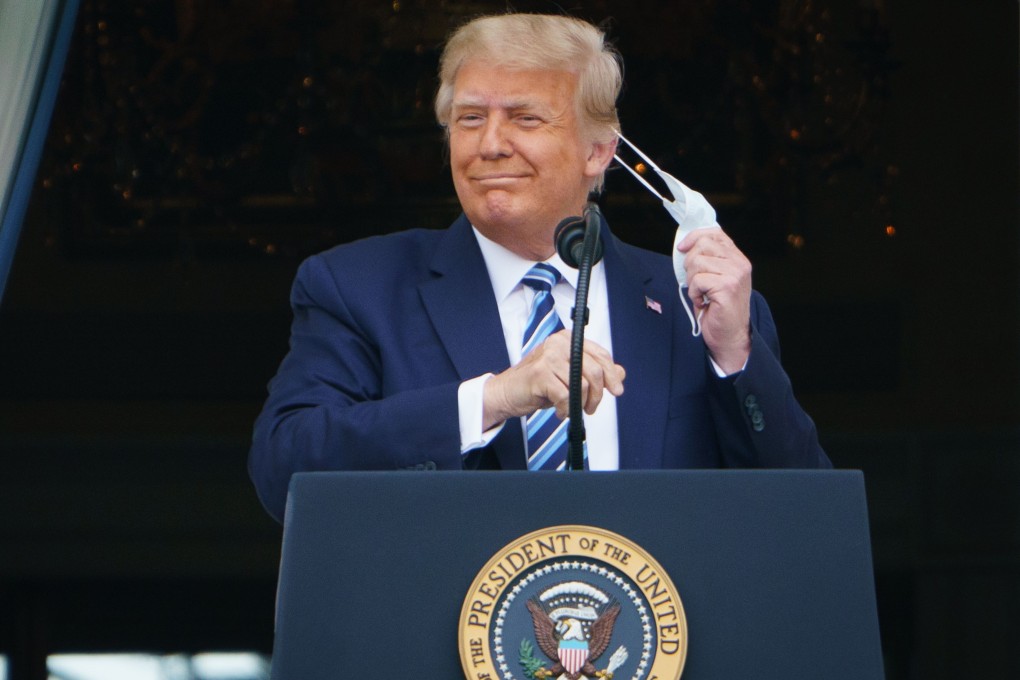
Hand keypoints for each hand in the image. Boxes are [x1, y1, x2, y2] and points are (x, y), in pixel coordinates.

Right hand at [482, 330, 624, 428]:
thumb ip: (594, 372)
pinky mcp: (540, 373)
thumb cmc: (538, 384)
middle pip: (595, 371)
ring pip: (582, 386)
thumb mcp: (570, 376)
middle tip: (591, 408)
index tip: (617, 390)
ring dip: (579, 405)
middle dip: (597, 395)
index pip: (601, 354)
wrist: (506, 392)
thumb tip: (621, 373)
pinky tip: (558, 411)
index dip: (612, 374)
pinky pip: (566, 396)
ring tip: (569, 409)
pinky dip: (565, 409)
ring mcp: (549, 357)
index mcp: (568, 339)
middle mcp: (559, 343)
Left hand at [676, 228, 751, 373]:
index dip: (694, 237)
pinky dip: (694, 293)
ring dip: (692, 281)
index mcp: (737, 258)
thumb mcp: (714, 278)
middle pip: (702, 245)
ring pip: (697, 262)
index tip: (682, 248)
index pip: (715, 233)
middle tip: (696, 282)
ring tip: (701, 293)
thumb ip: (707, 259)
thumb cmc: (718, 308)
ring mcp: (735, 274)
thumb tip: (684, 246)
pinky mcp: (727, 287)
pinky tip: (703, 302)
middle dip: (690, 263)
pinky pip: (697, 280)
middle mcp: (739, 263)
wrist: (730, 335)